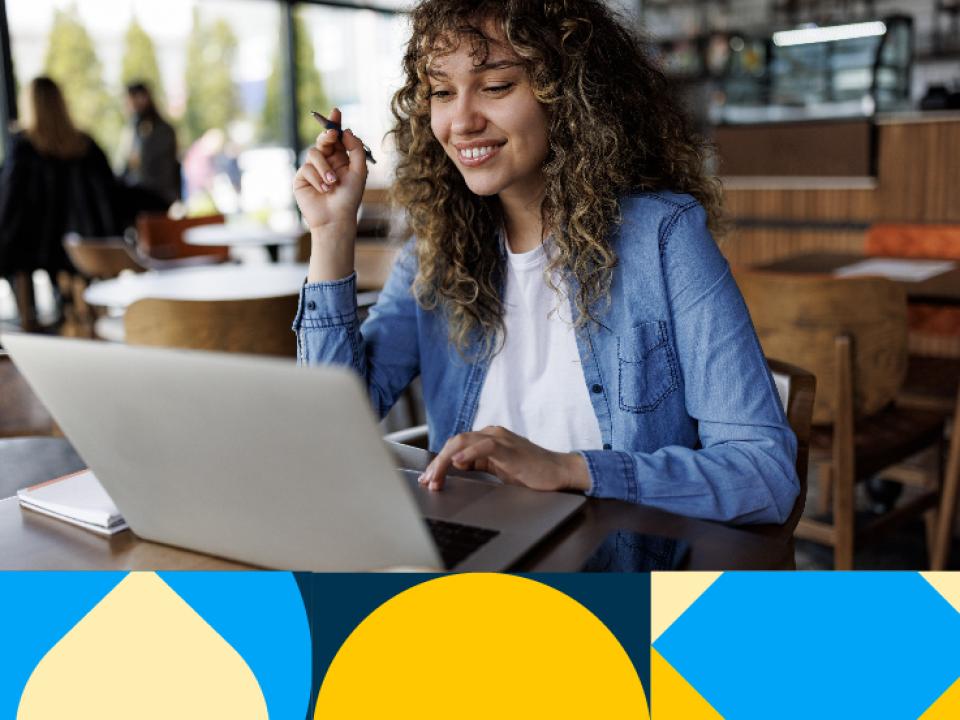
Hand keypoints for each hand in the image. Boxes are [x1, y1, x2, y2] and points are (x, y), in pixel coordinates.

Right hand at [293, 108, 367, 231]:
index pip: (336, 137)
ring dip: (325, 168)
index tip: (336, 111)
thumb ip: (355, 150)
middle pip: (322, 139)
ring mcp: (312, 169)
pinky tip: (323, 190)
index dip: (335, 123)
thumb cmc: (349, 198)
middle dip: (327, 136)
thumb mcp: (359, 172)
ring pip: (314, 153)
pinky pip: (307, 168)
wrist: (335, 219)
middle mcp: (325, 161)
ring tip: (332, 183)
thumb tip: (346, 130)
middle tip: (332, 135)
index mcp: (340, 159)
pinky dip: (317, 179)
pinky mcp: (301, 178)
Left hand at [418, 425, 590, 492]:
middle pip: (455, 443)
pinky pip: (485, 446)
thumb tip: (457, 464)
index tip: (428, 480)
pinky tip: (458, 462)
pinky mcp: (510, 448)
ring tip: (435, 476)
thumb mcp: (498, 468)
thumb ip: (479, 463)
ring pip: (464, 442)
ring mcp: (500, 439)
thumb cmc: (531, 472)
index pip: (455, 446)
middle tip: (427, 482)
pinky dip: (469, 453)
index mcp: (487, 439)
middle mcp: (491, 434)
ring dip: (445, 461)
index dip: (439, 462)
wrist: (559, 472)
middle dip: (437, 463)